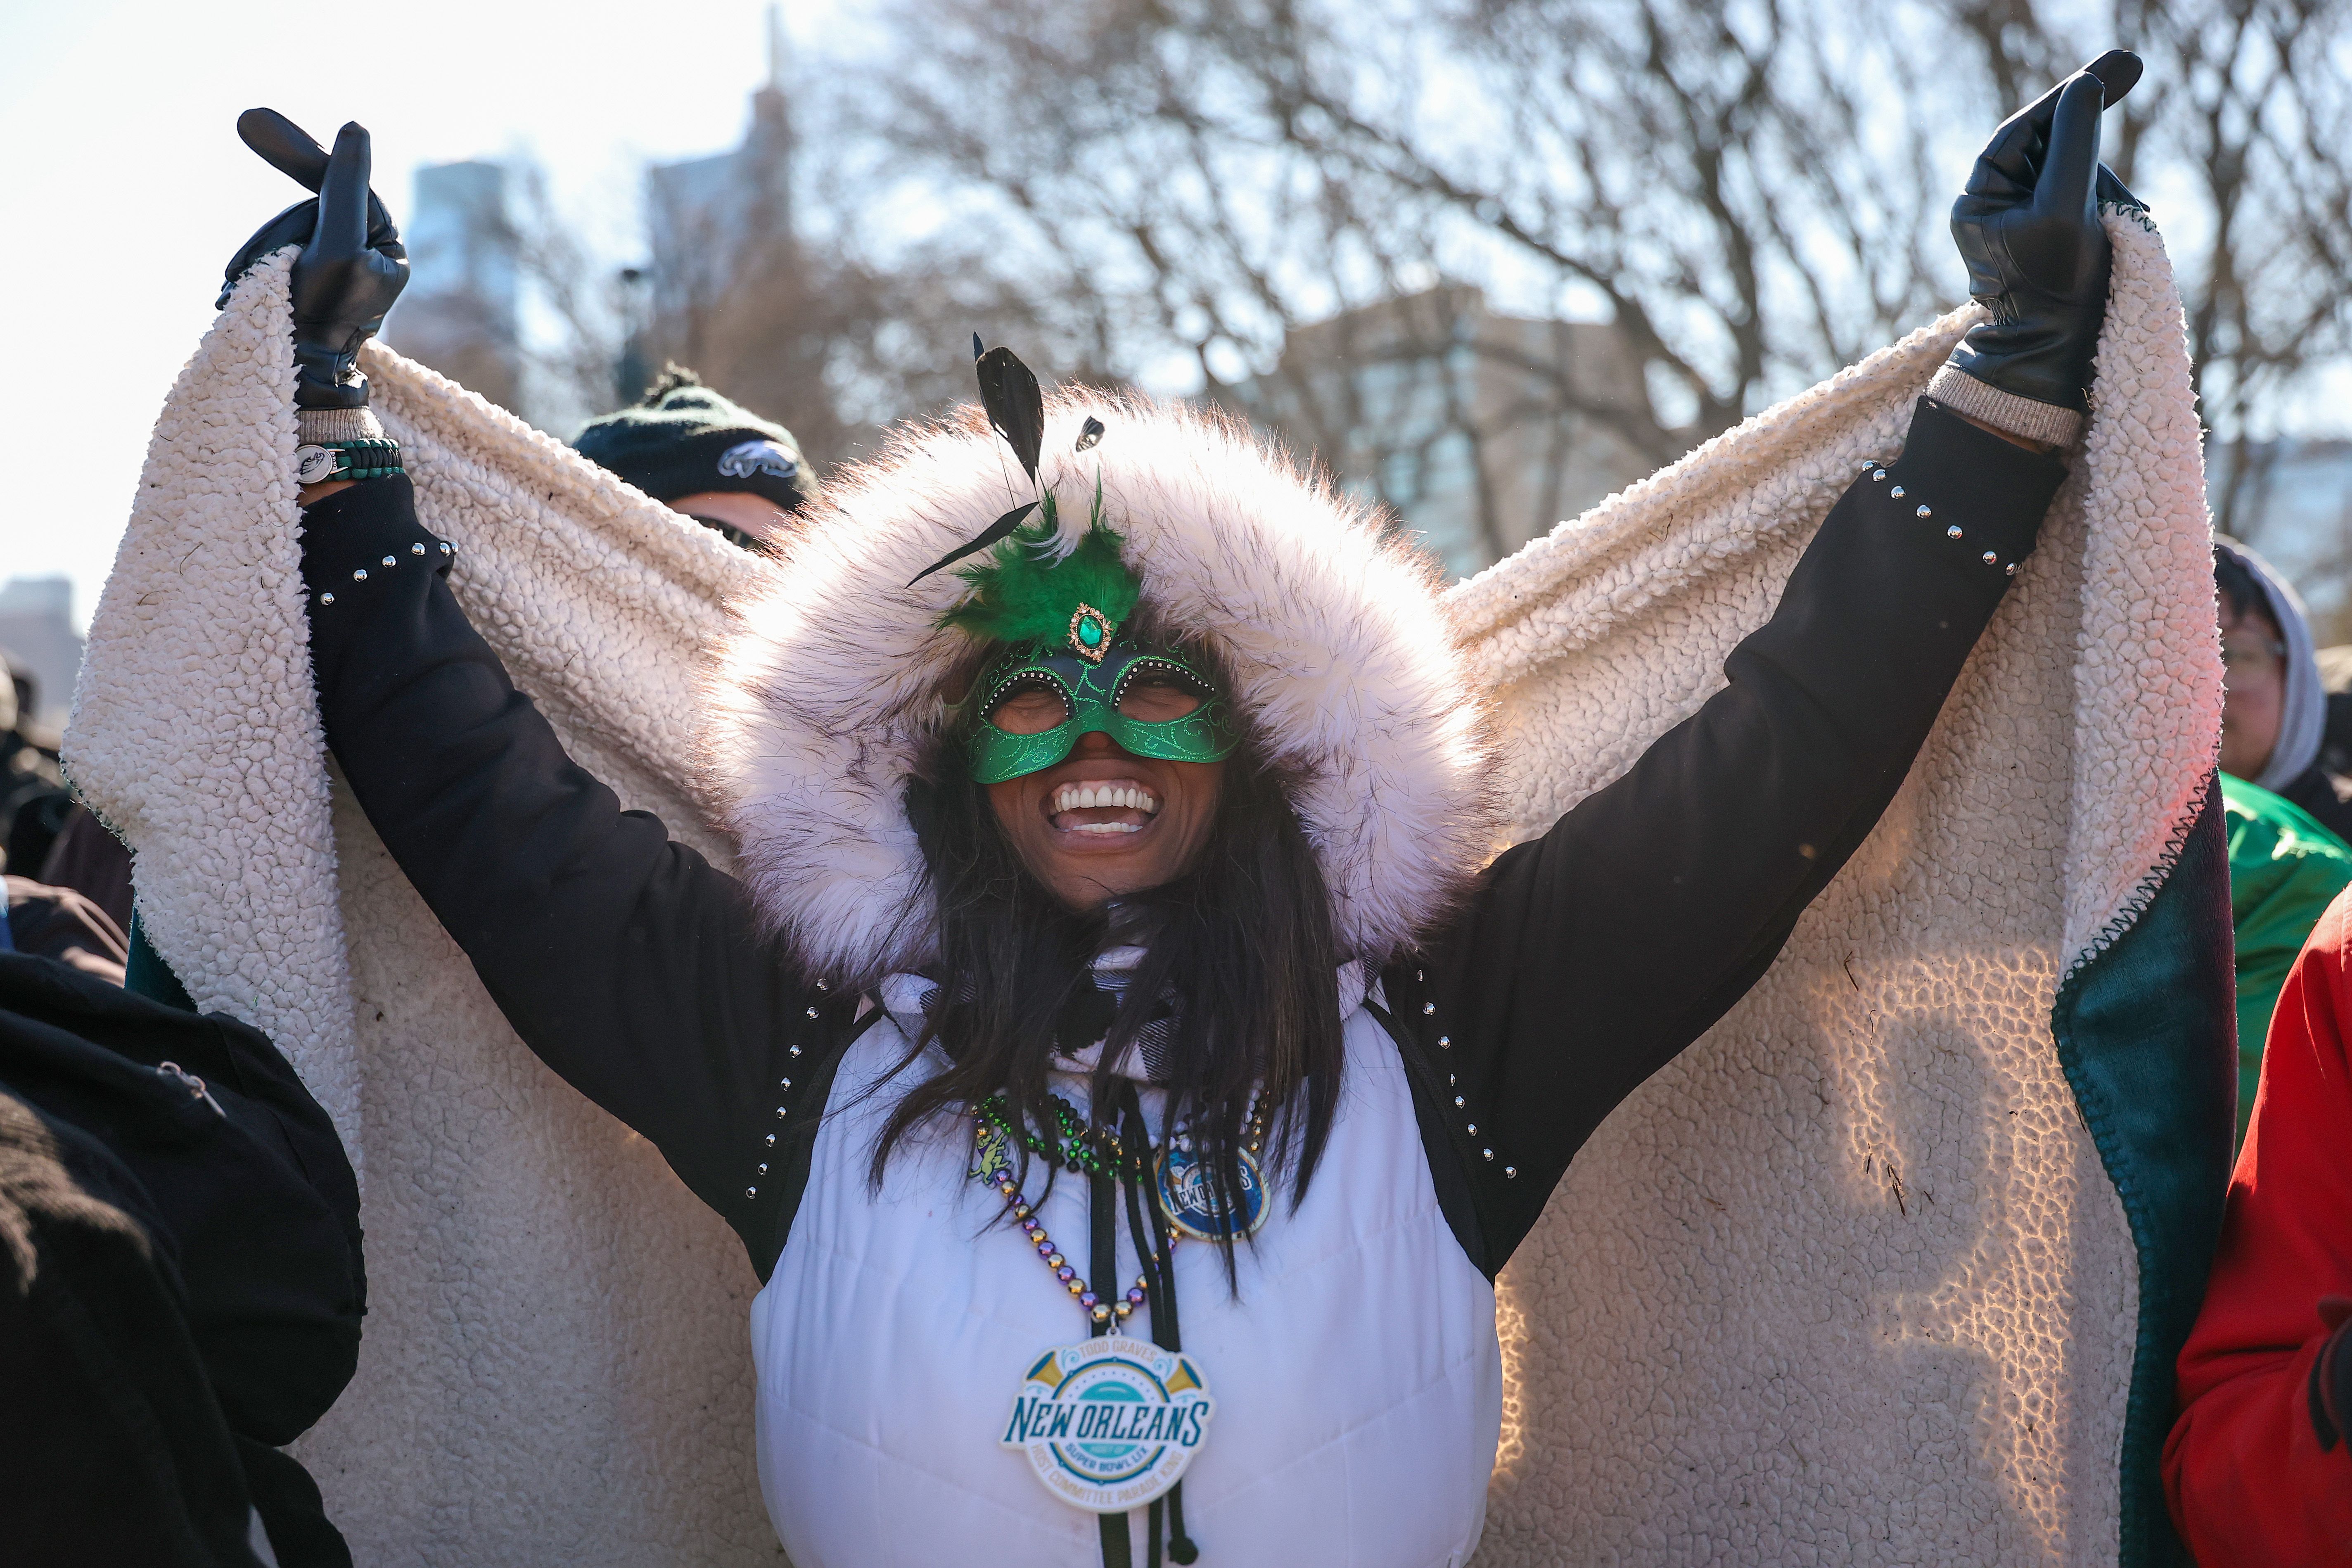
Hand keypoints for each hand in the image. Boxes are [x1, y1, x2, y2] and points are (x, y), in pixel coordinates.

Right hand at [219, 110, 407, 410]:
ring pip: (286, 233)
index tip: (251, 122)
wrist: (294, 375)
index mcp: (387, 248)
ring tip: (248, 286)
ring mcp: (332, 272)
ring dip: (261, 253)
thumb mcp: (337, 242)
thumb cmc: (321, 314)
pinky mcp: (301, 286)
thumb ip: (343, 186)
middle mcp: (366, 258)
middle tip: (256, 263)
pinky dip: (253, 266)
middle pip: (311, 211)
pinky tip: (241, 289)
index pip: (344, 185)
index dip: (302, 156)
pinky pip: (270, 256)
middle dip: (280, 232)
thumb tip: (355, 127)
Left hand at [1947, 51, 2143, 413]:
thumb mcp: (2065, 207)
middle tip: (2130, 72)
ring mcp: (2021, 220)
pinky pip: (2084, 197)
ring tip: (2114, 214)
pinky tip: (2119, 220)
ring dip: (2103, 178)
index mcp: (1979, 199)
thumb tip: (2086, 85)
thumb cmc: (2055, 287)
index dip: (2069, 96)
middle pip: (2049, 144)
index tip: (2115, 66)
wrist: (2057, 353)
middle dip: (2090, 135)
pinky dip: (2107, 199)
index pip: (2024, 129)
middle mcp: (1993, 205)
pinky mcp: (2050, 235)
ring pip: (2073, 169)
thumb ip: (2074, 144)